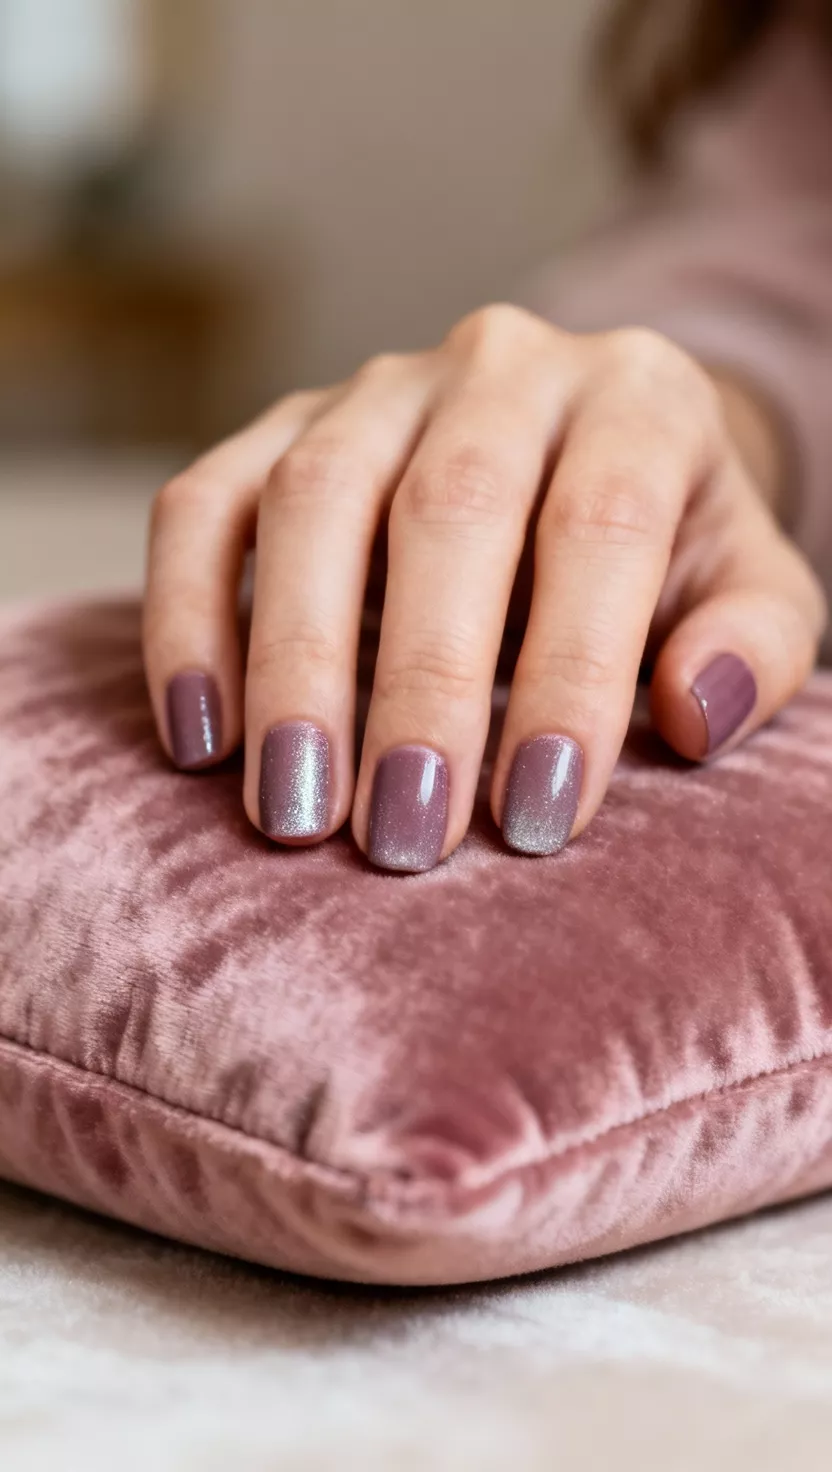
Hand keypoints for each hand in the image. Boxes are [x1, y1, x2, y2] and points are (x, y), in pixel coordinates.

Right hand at [143, 305, 825, 869]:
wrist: (586, 458)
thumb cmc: (670, 558)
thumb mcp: (747, 591)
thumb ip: (752, 644)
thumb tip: (694, 710)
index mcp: (639, 396)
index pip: (602, 525)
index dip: (569, 673)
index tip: (538, 818)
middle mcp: (504, 366)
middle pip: (451, 506)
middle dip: (422, 685)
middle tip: (403, 836)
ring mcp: (377, 388)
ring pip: (313, 497)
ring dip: (293, 664)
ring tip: (293, 808)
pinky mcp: (280, 426)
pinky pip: (205, 504)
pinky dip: (188, 615)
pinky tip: (200, 735)